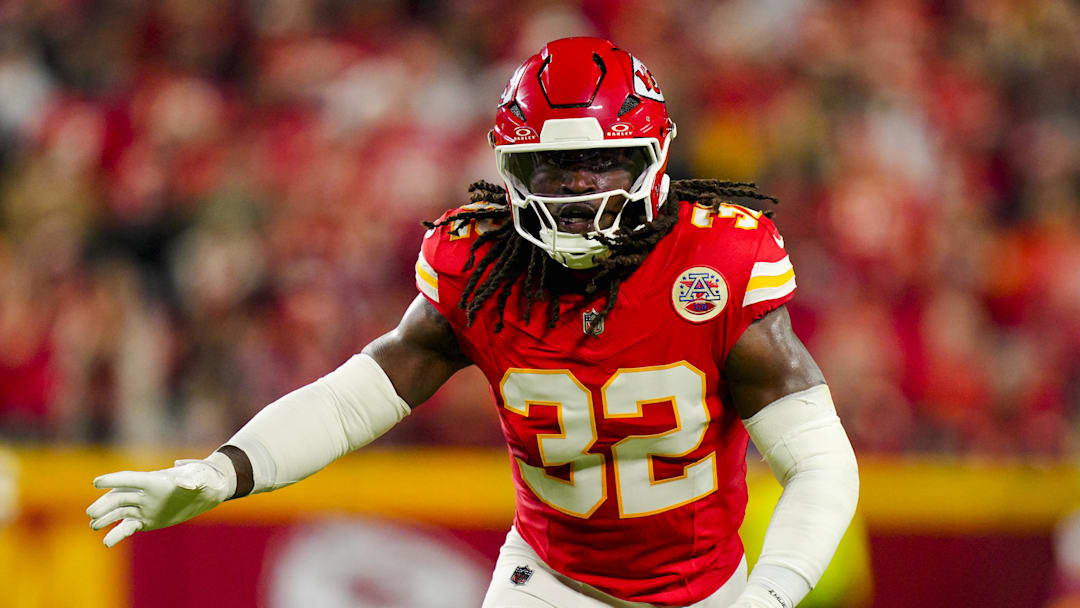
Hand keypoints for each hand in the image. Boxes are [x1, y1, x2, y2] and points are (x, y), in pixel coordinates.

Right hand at [86, 453, 234, 547]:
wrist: (207, 490)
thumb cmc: (204, 478)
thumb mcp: (201, 477)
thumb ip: (192, 480)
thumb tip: (187, 484)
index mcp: (154, 480)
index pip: (130, 479)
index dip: (114, 480)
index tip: (97, 482)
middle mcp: (145, 493)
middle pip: (120, 497)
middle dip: (105, 504)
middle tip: (92, 513)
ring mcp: (144, 507)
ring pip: (120, 512)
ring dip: (106, 518)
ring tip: (94, 526)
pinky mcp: (146, 520)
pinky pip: (128, 527)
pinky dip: (117, 534)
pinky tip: (107, 543)